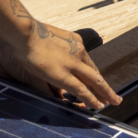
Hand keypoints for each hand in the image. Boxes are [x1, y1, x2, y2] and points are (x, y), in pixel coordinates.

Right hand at [0, 17, 119, 109]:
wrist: (24, 32)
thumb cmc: (28, 33)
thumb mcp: (48, 38)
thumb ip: (54, 50)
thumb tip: (51, 60)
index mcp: (74, 41)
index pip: (86, 61)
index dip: (92, 74)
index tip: (96, 80)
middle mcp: (78, 51)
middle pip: (94, 72)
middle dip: (104, 86)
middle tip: (114, 96)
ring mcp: (73, 63)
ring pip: (94, 81)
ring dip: (105, 93)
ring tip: (113, 102)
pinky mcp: (65, 75)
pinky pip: (82, 90)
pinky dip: (91, 99)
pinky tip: (97, 105)